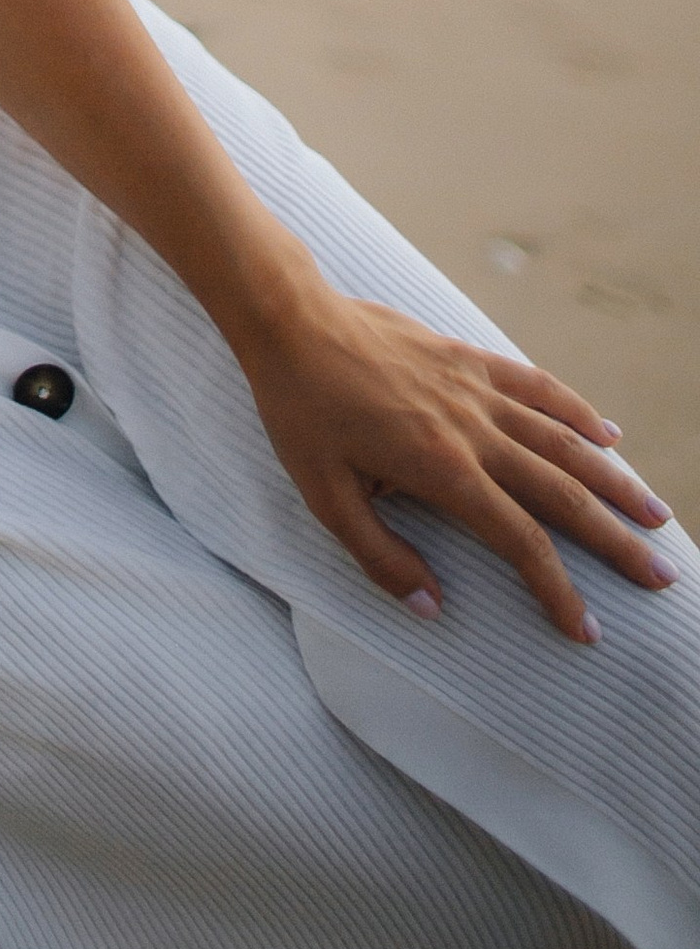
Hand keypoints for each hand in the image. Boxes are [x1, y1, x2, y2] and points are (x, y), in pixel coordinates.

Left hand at [237, 279, 676, 641]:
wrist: (289, 320)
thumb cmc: (300, 411)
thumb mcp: (323, 495)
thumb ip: (379, 554)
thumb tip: (432, 605)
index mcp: (440, 469)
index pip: (519, 541)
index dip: (558, 589)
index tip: (586, 628)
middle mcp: (471, 429)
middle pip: (562, 493)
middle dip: (615, 540)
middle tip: (660, 575)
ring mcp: (474, 389)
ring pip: (563, 440)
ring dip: (614, 478)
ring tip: (656, 514)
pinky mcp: (467, 357)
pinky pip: (536, 385)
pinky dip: (577, 410)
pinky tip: (607, 433)